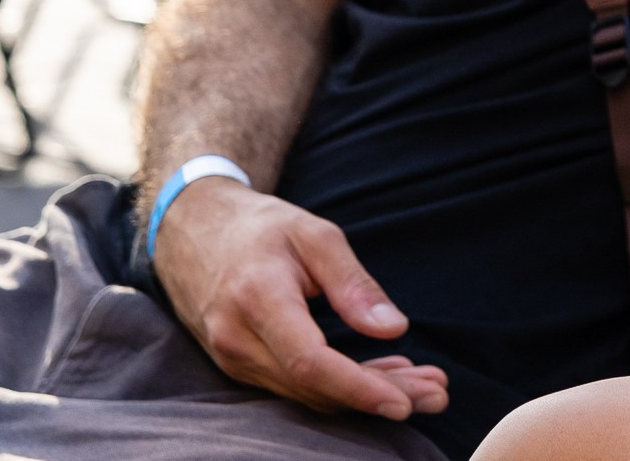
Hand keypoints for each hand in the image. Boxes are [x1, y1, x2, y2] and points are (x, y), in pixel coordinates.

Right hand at [152, 177, 447, 419]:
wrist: (192, 232)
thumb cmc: (259, 226)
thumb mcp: (314, 234)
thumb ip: (353, 283)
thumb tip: (393, 328)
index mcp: (257, 301)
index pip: (310, 362)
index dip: (360, 388)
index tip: (405, 402)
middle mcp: (237, 341)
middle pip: (316, 387)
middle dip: (379, 396)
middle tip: (438, 396)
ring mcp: (233, 359)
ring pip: (308, 393)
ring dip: (366, 395)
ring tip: (424, 388)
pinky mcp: (239, 365)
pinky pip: (296, 385)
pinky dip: (341, 386)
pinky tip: (384, 376)